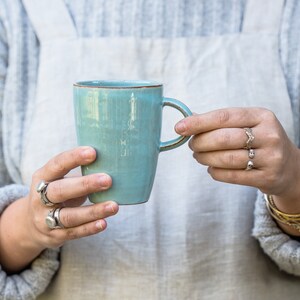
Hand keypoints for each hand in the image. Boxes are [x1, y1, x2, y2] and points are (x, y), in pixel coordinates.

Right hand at [0, 146, 118, 272]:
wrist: (31, 224)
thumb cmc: (55, 193)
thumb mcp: (58, 179)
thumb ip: (78, 172)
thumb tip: (111, 163)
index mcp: (42, 178)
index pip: (57, 165)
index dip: (73, 158)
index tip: (93, 152)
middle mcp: (40, 199)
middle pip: (60, 191)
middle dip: (85, 185)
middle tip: (108, 180)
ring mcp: (45, 219)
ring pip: (69, 216)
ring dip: (93, 211)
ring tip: (114, 206)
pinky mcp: (55, 236)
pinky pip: (74, 232)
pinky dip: (89, 228)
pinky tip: (104, 222)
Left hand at [175, 108, 299, 210]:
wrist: (288, 167)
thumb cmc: (259, 141)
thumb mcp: (247, 125)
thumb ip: (220, 122)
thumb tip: (188, 121)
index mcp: (261, 116)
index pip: (224, 116)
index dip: (199, 122)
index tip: (179, 128)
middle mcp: (269, 135)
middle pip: (223, 138)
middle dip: (200, 142)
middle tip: (192, 146)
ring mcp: (271, 158)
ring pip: (226, 159)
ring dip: (205, 158)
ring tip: (199, 156)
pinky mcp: (267, 178)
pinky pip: (232, 176)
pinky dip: (215, 172)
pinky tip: (211, 168)